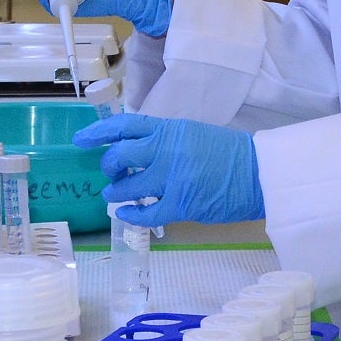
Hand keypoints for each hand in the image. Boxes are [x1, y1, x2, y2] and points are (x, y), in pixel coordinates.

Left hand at [74, 113, 262, 226]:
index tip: (80, 140)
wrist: (259, 173)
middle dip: (109, 167)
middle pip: (118, 156)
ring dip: (115, 192)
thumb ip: (165, 139)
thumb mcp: (194, 134)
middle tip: (112, 174)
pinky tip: (127, 214)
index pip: (125, 126)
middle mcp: (167, 150)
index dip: (98, 133)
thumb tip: (136, 151)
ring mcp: (172, 178)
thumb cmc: (229, 153)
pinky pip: (145, 212)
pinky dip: (131, 214)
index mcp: (171, 129)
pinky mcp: (180, 204)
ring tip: (116, 195)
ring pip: (126, 186)